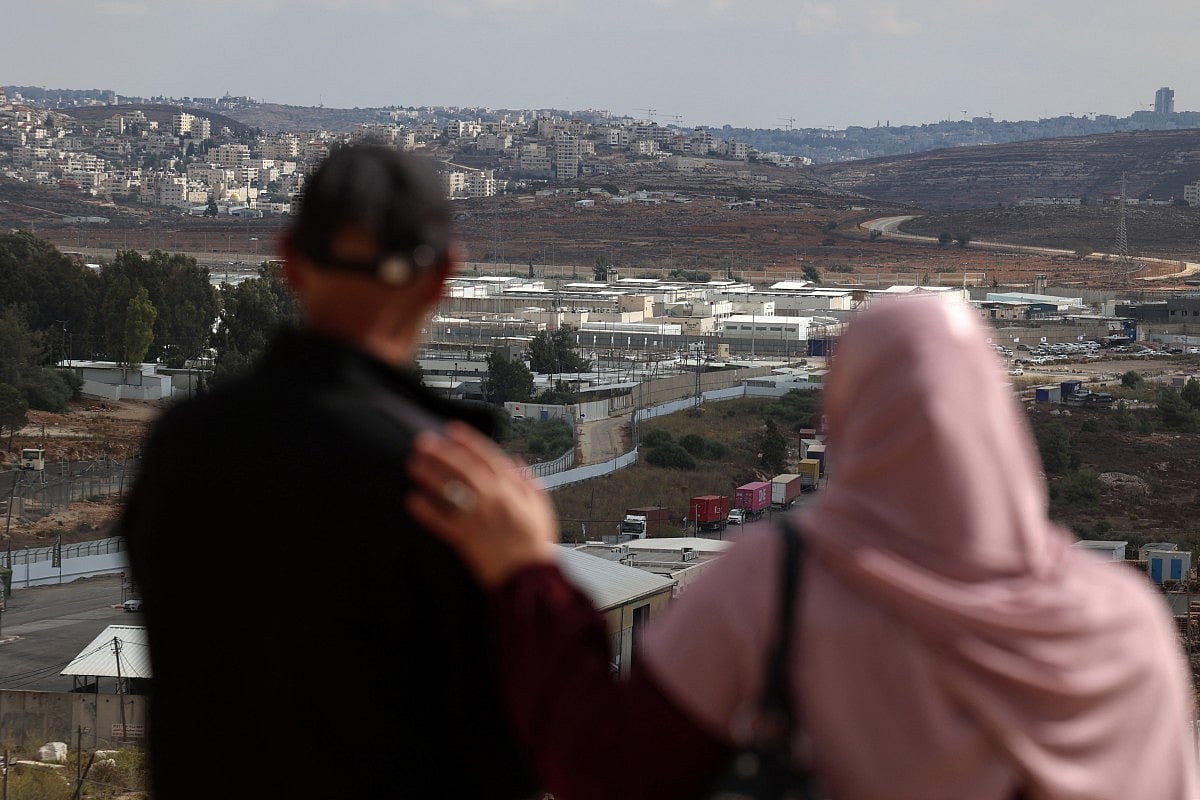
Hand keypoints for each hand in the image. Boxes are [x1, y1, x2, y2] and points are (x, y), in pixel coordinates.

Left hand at [405, 421, 559, 587]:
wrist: (529, 576)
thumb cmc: (536, 543)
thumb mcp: (540, 507)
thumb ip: (527, 483)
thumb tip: (516, 462)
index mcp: (510, 490)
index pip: (486, 456)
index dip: (468, 441)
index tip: (452, 429)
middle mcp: (492, 499)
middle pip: (462, 467)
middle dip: (441, 452)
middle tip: (422, 441)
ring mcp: (477, 518)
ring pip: (449, 489)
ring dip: (430, 474)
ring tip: (414, 464)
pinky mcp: (464, 539)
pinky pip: (441, 522)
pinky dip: (426, 511)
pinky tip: (412, 500)